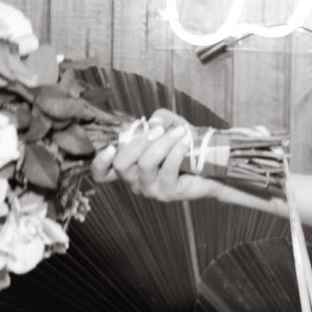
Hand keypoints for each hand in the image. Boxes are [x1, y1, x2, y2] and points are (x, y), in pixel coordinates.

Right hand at [91, 108, 216, 202]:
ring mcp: (150, 188)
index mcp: (128, 165)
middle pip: (121, 164)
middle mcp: (134, 180)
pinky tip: (185, 141)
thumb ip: (160, 118)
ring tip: (179, 133)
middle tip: (159, 130)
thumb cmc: (183, 143)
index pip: (102, 173)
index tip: (110, 147)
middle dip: (139, 142)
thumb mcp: (171, 124)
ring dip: (162, 144)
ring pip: (145, 164)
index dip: (100, 163)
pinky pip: (167, 170)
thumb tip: (153, 122)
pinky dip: (176, 151)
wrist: (211, 161)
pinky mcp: (167, 192)